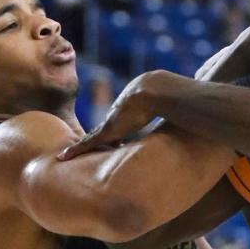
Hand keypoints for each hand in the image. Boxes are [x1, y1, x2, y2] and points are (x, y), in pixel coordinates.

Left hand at [58, 70, 174, 159]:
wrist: (152, 91)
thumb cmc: (163, 99)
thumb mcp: (166, 110)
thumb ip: (173, 115)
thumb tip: (187, 118)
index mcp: (127, 115)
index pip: (118, 127)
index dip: (114, 137)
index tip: (113, 145)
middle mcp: (115, 119)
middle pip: (101, 133)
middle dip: (93, 143)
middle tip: (84, 153)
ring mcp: (109, 125)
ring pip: (90, 140)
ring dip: (79, 148)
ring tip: (67, 157)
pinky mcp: (106, 132)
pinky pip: (86, 144)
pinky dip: (74, 151)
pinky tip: (62, 158)